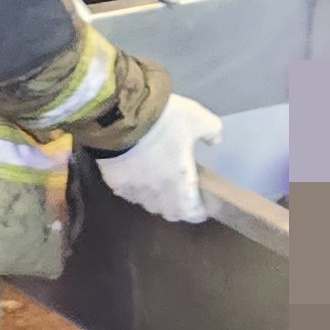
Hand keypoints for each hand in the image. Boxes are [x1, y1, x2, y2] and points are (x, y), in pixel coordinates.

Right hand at [92, 93, 219, 225]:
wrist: (121, 115)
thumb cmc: (163, 120)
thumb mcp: (198, 118)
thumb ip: (212, 131)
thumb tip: (214, 141)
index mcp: (180, 180)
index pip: (191, 211)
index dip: (198, 213)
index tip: (202, 210)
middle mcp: (158, 191)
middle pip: (170, 212)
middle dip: (179, 209)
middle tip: (183, 198)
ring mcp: (135, 188)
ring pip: (148, 204)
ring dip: (158, 201)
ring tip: (161, 189)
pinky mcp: (115, 181)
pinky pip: (128, 193)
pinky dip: (136, 190)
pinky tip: (137, 179)